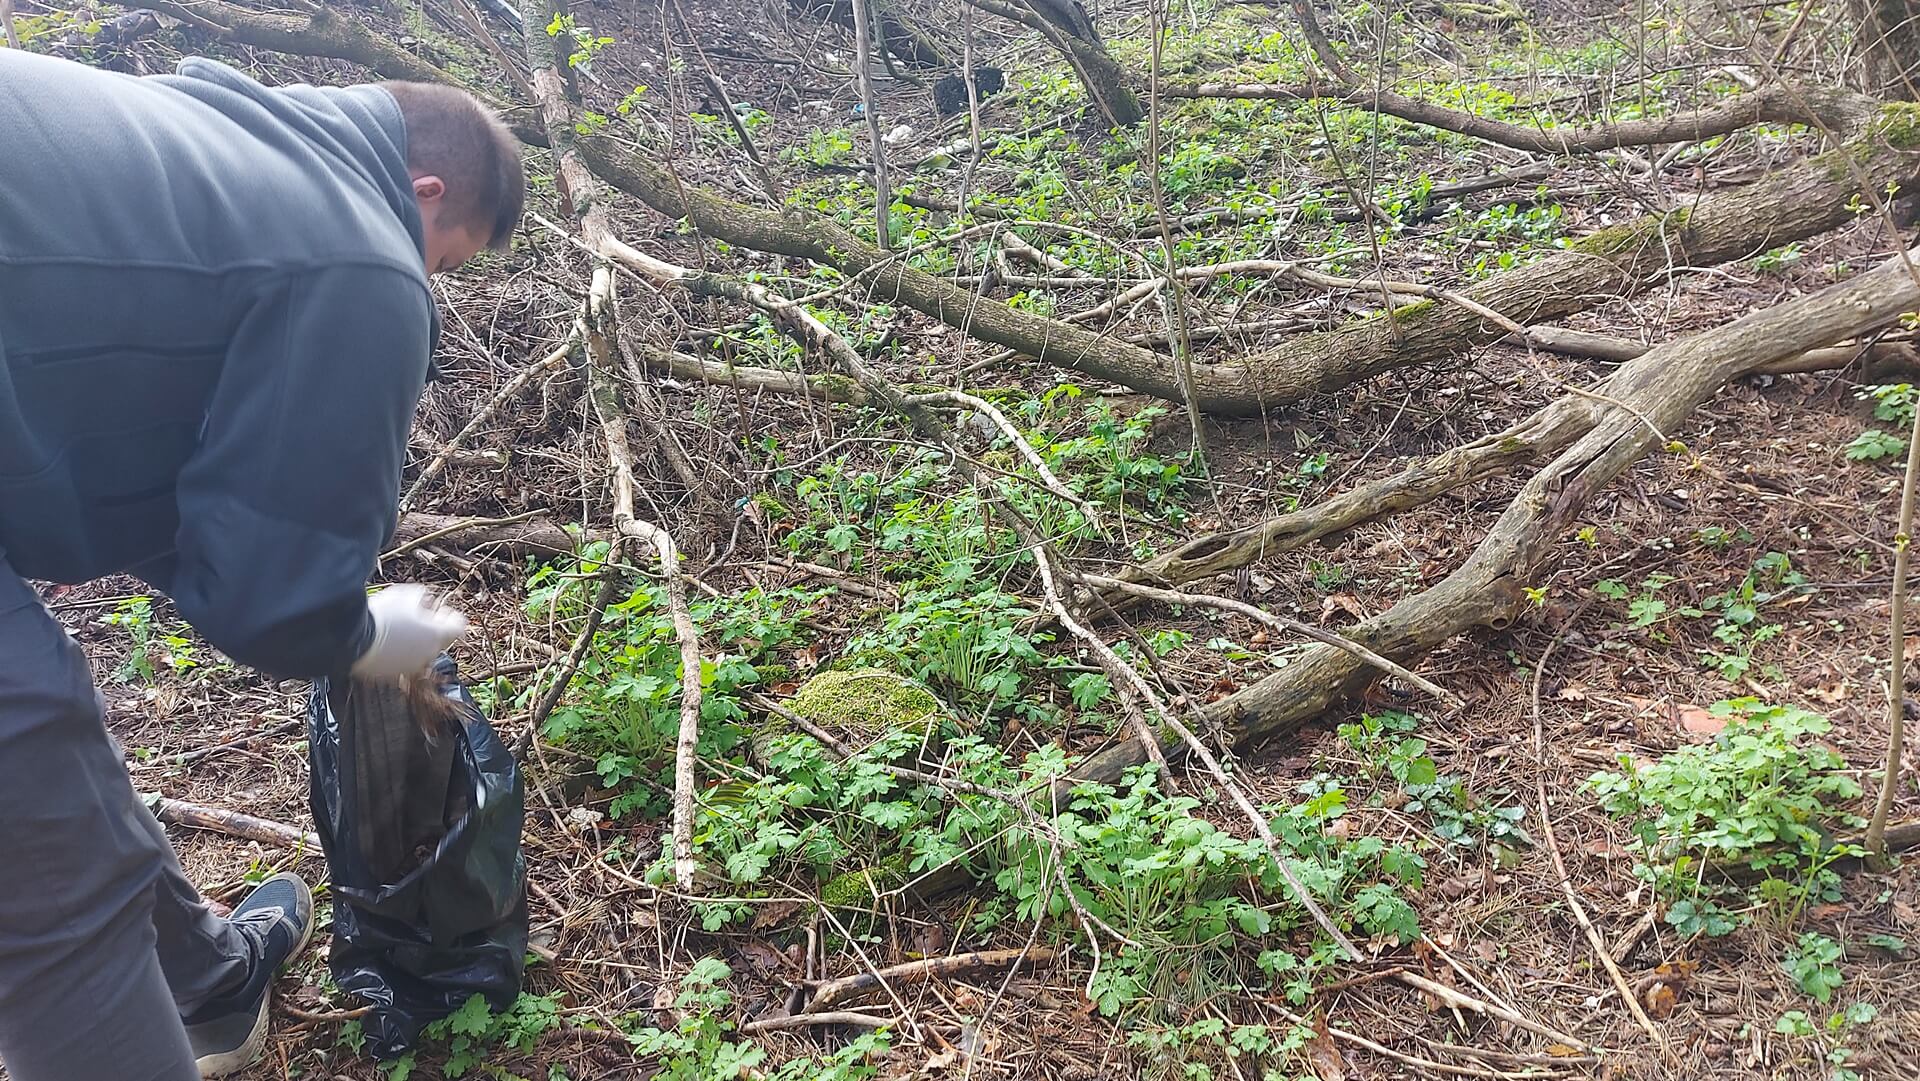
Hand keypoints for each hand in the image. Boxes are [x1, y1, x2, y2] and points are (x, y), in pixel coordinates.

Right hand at [349, 584, 467, 678]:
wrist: (351, 640)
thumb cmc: (382, 615)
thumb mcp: (405, 595)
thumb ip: (421, 597)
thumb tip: (425, 601)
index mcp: (437, 636)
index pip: (458, 627)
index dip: (450, 616)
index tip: (439, 610)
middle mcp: (428, 655)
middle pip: (439, 641)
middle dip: (431, 629)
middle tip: (416, 617)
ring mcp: (410, 668)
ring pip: (420, 653)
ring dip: (414, 642)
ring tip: (396, 629)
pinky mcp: (391, 675)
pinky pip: (401, 662)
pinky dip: (397, 653)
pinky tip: (384, 641)